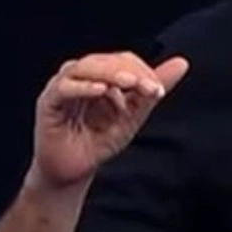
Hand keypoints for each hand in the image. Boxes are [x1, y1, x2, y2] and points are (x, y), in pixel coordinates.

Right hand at [29, 52, 189, 189]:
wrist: (75, 172)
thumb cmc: (99, 141)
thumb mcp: (134, 115)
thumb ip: (153, 90)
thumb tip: (183, 63)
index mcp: (101, 76)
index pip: (124, 60)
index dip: (143, 71)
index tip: (158, 90)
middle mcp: (82, 76)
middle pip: (105, 60)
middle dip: (130, 71)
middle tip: (148, 87)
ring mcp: (63, 87)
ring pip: (84, 67)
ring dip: (110, 73)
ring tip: (129, 83)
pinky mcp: (49, 102)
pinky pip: (64, 88)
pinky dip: (83, 86)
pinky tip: (100, 90)